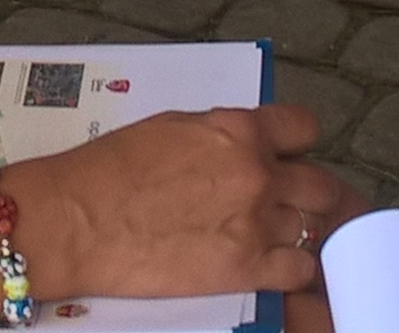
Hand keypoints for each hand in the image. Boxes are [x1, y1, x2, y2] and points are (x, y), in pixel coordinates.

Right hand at [13, 105, 358, 301]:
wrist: (76, 218)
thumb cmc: (110, 170)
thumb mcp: (172, 127)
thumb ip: (220, 135)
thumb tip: (245, 144)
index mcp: (238, 130)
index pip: (304, 129)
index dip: (299, 146)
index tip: (293, 157)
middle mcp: (256, 173)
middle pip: (322, 185)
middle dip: (313, 196)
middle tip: (298, 206)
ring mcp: (255, 223)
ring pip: (316, 228)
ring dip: (303, 233)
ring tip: (287, 240)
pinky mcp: (244, 269)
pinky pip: (300, 270)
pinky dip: (294, 271)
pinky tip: (276, 269)